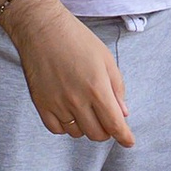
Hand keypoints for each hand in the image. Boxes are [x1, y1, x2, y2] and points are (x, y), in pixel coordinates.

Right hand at [6, 0, 134, 143]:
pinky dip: (67, 126)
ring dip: (87, 127)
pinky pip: (57, 129)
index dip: (124, 137)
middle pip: (97, 133)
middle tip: (107, 119)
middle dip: (106, 131)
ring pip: (77, 133)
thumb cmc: (77, 40)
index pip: (114, 124)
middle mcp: (77, 100)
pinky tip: (70, 113)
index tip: (129, 141)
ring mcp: (57, 104)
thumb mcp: (106, 59)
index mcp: (97, 88)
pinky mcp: (41, 104)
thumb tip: (123, 114)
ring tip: (87, 110)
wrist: (42, 29)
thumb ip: (117, 89)